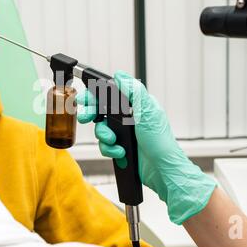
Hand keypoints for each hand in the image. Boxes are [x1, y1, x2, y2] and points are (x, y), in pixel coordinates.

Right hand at [77, 71, 216, 224]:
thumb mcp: (148, 111)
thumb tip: (120, 76)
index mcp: (135, 105)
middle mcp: (128, 118)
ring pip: (101, 129)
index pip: (110, 94)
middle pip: (100, 111)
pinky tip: (120, 152)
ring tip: (113, 141)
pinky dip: (110, 149)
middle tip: (85, 117)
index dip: (95, 95)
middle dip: (91, 114)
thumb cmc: (160, 142)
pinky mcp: (120, 148)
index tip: (85, 99)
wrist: (161, 170)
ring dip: (104, 135)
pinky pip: (105, 145)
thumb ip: (134, 91)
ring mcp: (123, 133)